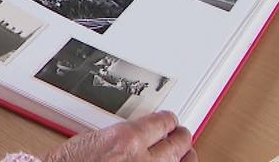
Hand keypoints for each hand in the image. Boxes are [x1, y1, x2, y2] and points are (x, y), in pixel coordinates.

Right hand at [44, 112, 195, 161]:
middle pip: (177, 144)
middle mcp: (141, 160)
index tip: (170, 121)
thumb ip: (119, 139)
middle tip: (183, 135)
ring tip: (186, 153)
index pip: (162, 123)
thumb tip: (134, 139)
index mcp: (127, 139)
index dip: (168, 121)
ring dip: (184, 156)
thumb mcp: (92, 141)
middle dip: (181, 138)